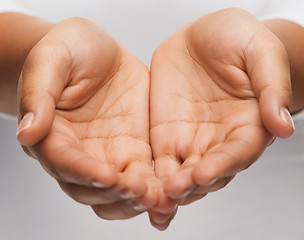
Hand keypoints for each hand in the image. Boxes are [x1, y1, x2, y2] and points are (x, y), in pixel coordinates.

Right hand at [17, 18, 158, 219]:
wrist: (98, 51)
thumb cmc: (70, 50)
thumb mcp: (51, 59)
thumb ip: (38, 94)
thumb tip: (28, 132)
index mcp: (53, 134)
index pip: (64, 162)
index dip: (83, 172)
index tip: (106, 176)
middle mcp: (80, 152)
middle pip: (91, 189)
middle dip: (113, 194)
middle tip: (136, 191)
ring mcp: (109, 153)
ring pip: (118, 191)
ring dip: (135, 200)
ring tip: (156, 199)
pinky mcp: (134, 149)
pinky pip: (144, 175)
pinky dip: (155, 188)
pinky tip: (168, 194)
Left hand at [149, 8, 293, 228]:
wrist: (202, 37)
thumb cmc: (236, 39)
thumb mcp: (259, 51)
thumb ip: (271, 86)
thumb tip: (283, 126)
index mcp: (248, 124)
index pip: (238, 152)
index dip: (223, 164)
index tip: (204, 172)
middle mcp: (219, 140)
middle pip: (208, 172)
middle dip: (191, 185)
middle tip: (173, 192)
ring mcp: (191, 141)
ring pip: (181, 175)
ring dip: (168, 191)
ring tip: (154, 202)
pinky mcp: (166, 137)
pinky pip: (159, 163)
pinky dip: (151, 180)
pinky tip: (139, 192)